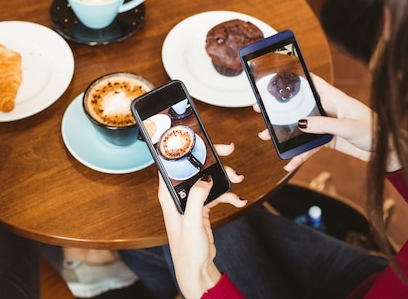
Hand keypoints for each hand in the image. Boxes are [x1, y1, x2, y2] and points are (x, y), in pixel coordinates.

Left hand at [158, 143, 246, 298]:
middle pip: (195, 167)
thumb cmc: (186, 248)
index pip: (173, 164)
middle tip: (228, 150)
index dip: (185, 149)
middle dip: (213, 158)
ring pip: (209, 178)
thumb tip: (206, 178)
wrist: (196, 268)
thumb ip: (196, 198)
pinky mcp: (201, 207)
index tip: (200, 139)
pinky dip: (228, 195)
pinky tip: (239, 200)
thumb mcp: (191, 222)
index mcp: (168, 194)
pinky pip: (216, 193)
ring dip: (224, 177)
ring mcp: (191, 199)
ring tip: (238, 178)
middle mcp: (178, 194)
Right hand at [256, 75, 374, 171]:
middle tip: (260, 109)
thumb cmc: (375, 132)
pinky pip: (309, 146)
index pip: (312, 82)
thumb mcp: (348, 127)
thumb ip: (323, 125)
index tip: (276, 75)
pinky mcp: (328, 140)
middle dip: (280, 108)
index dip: (295, 77)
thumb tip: (300, 123)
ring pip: (300, 127)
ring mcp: (327, 125)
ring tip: (266, 135)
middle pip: (300, 105)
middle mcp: (328, 109)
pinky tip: (289, 163)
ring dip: (284, 132)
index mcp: (335, 98)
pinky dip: (299, 154)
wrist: (388, 153)